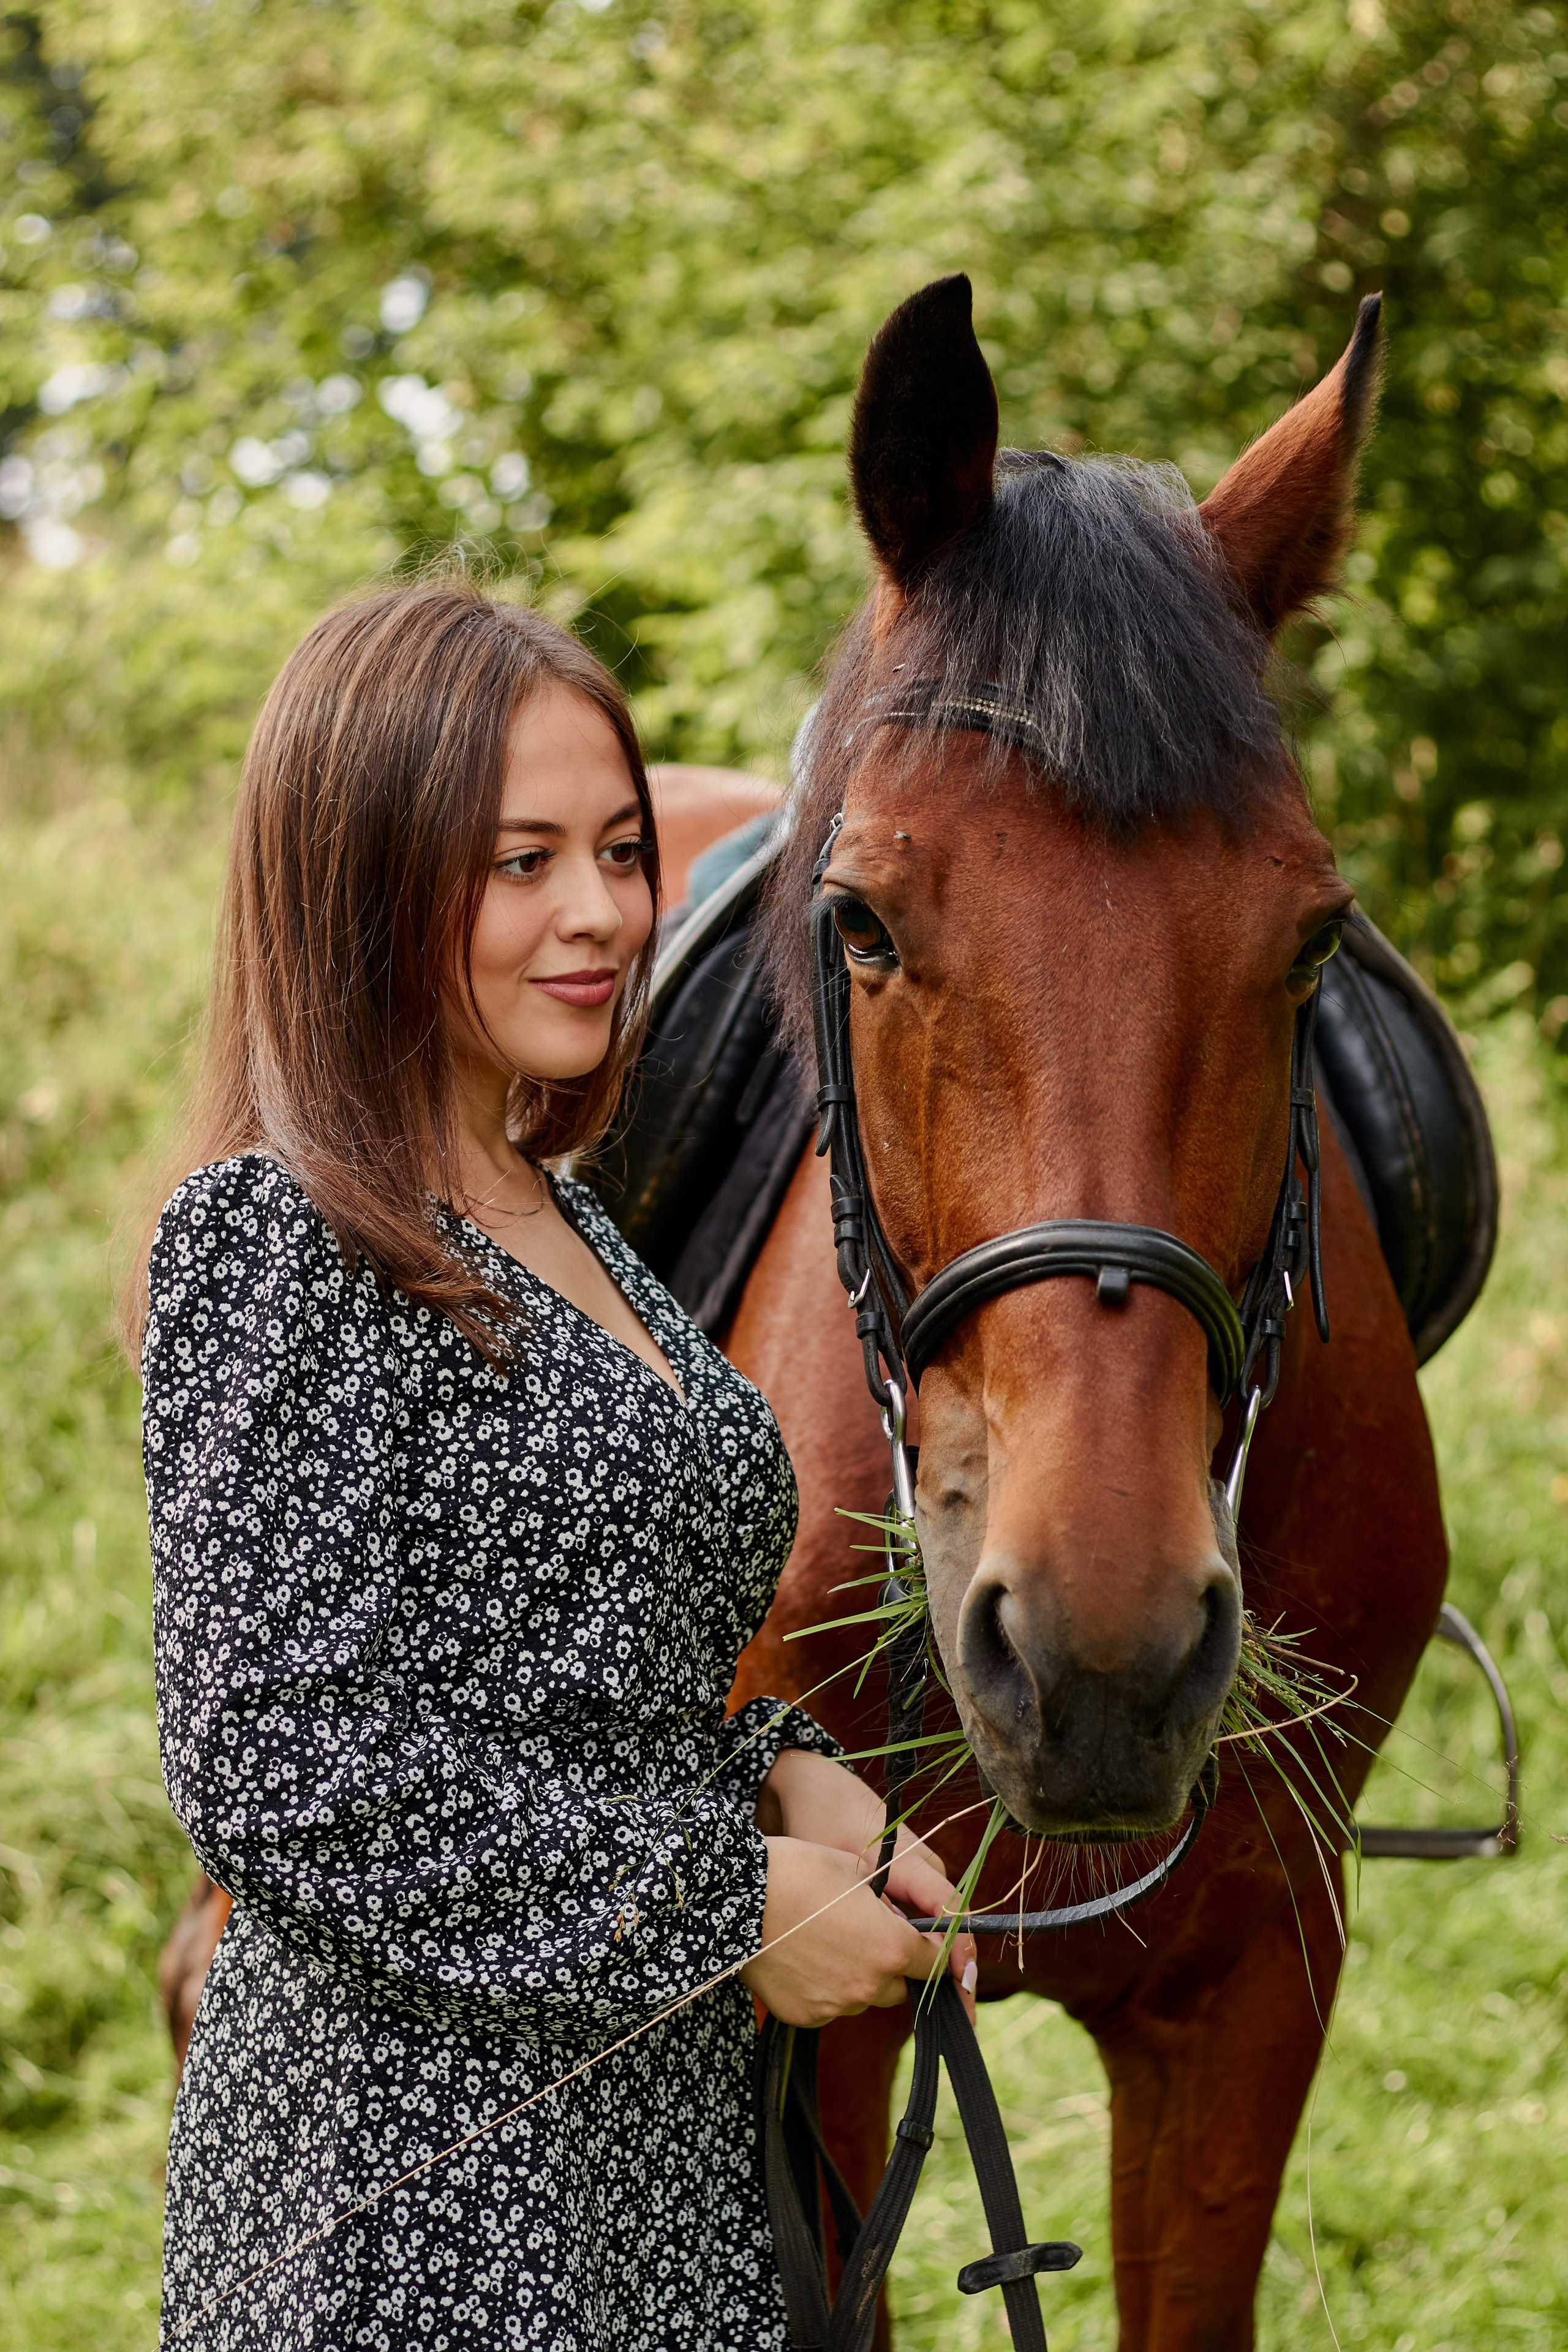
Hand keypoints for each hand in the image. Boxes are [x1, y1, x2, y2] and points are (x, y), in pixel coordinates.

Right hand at [739, 1837, 965, 2028]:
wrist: (738, 1897)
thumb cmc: (800, 1870)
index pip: (935, 1963)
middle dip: (892, 1966)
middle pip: (899, 1986)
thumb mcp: (856, 1872)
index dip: (930, 1950)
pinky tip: (802, 1959)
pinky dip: (824, 1989)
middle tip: (865, 1937)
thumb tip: (897, 1921)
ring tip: (826, 1942)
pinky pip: (829, 2007)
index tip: (920, 1940)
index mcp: (893, 1947)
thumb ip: (887, 1905)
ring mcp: (836, 2005)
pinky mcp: (806, 2017)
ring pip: (862, 1998)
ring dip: (857, 1978)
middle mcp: (870, 1985)